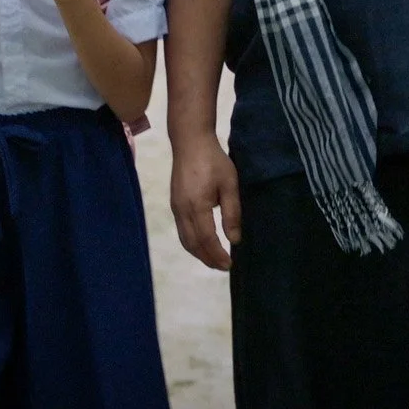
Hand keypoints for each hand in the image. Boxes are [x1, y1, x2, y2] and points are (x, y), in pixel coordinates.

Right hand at [170, 132, 241, 270]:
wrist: (190, 142)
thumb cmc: (214, 160)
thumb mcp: (229, 184)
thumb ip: (232, 213)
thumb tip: (234, 240)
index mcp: (197, 206)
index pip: (206, 239)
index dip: (217, 255)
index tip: (229, 264)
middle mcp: (182, 210)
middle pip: (192, 244)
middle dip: (207, 259)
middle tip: (223, 266)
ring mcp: (175, 207)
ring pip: (184, 239)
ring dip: (198, 253)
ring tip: (214, 260)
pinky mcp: (174, 203)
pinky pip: (181, 230)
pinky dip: (191, 242)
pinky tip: (202, 243)